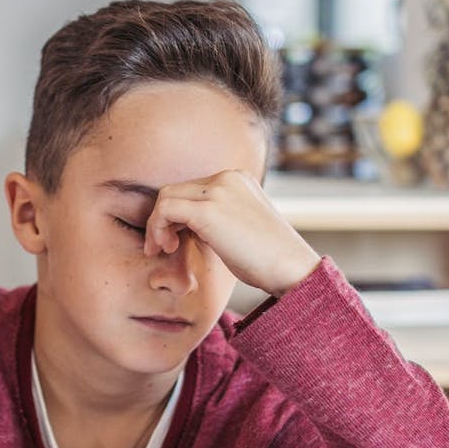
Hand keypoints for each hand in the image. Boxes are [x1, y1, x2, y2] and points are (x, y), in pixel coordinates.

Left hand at [145, 169, 320, 295]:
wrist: (291, 269)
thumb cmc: (268, 259)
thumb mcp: (240, 228)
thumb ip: (216, 218)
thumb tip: (186, 226)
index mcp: (237, 179)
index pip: (192, 189)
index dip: (177, 214)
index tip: (174, 240)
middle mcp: (227, 177)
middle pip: (176, 189)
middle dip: (162, 218)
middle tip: (163, 246)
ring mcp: (218, 191)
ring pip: (166, 196)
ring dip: (156, 224)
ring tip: (163, 249)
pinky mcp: (208, 210)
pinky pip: (166, 209)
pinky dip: (157, 227)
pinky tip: (167, 248)